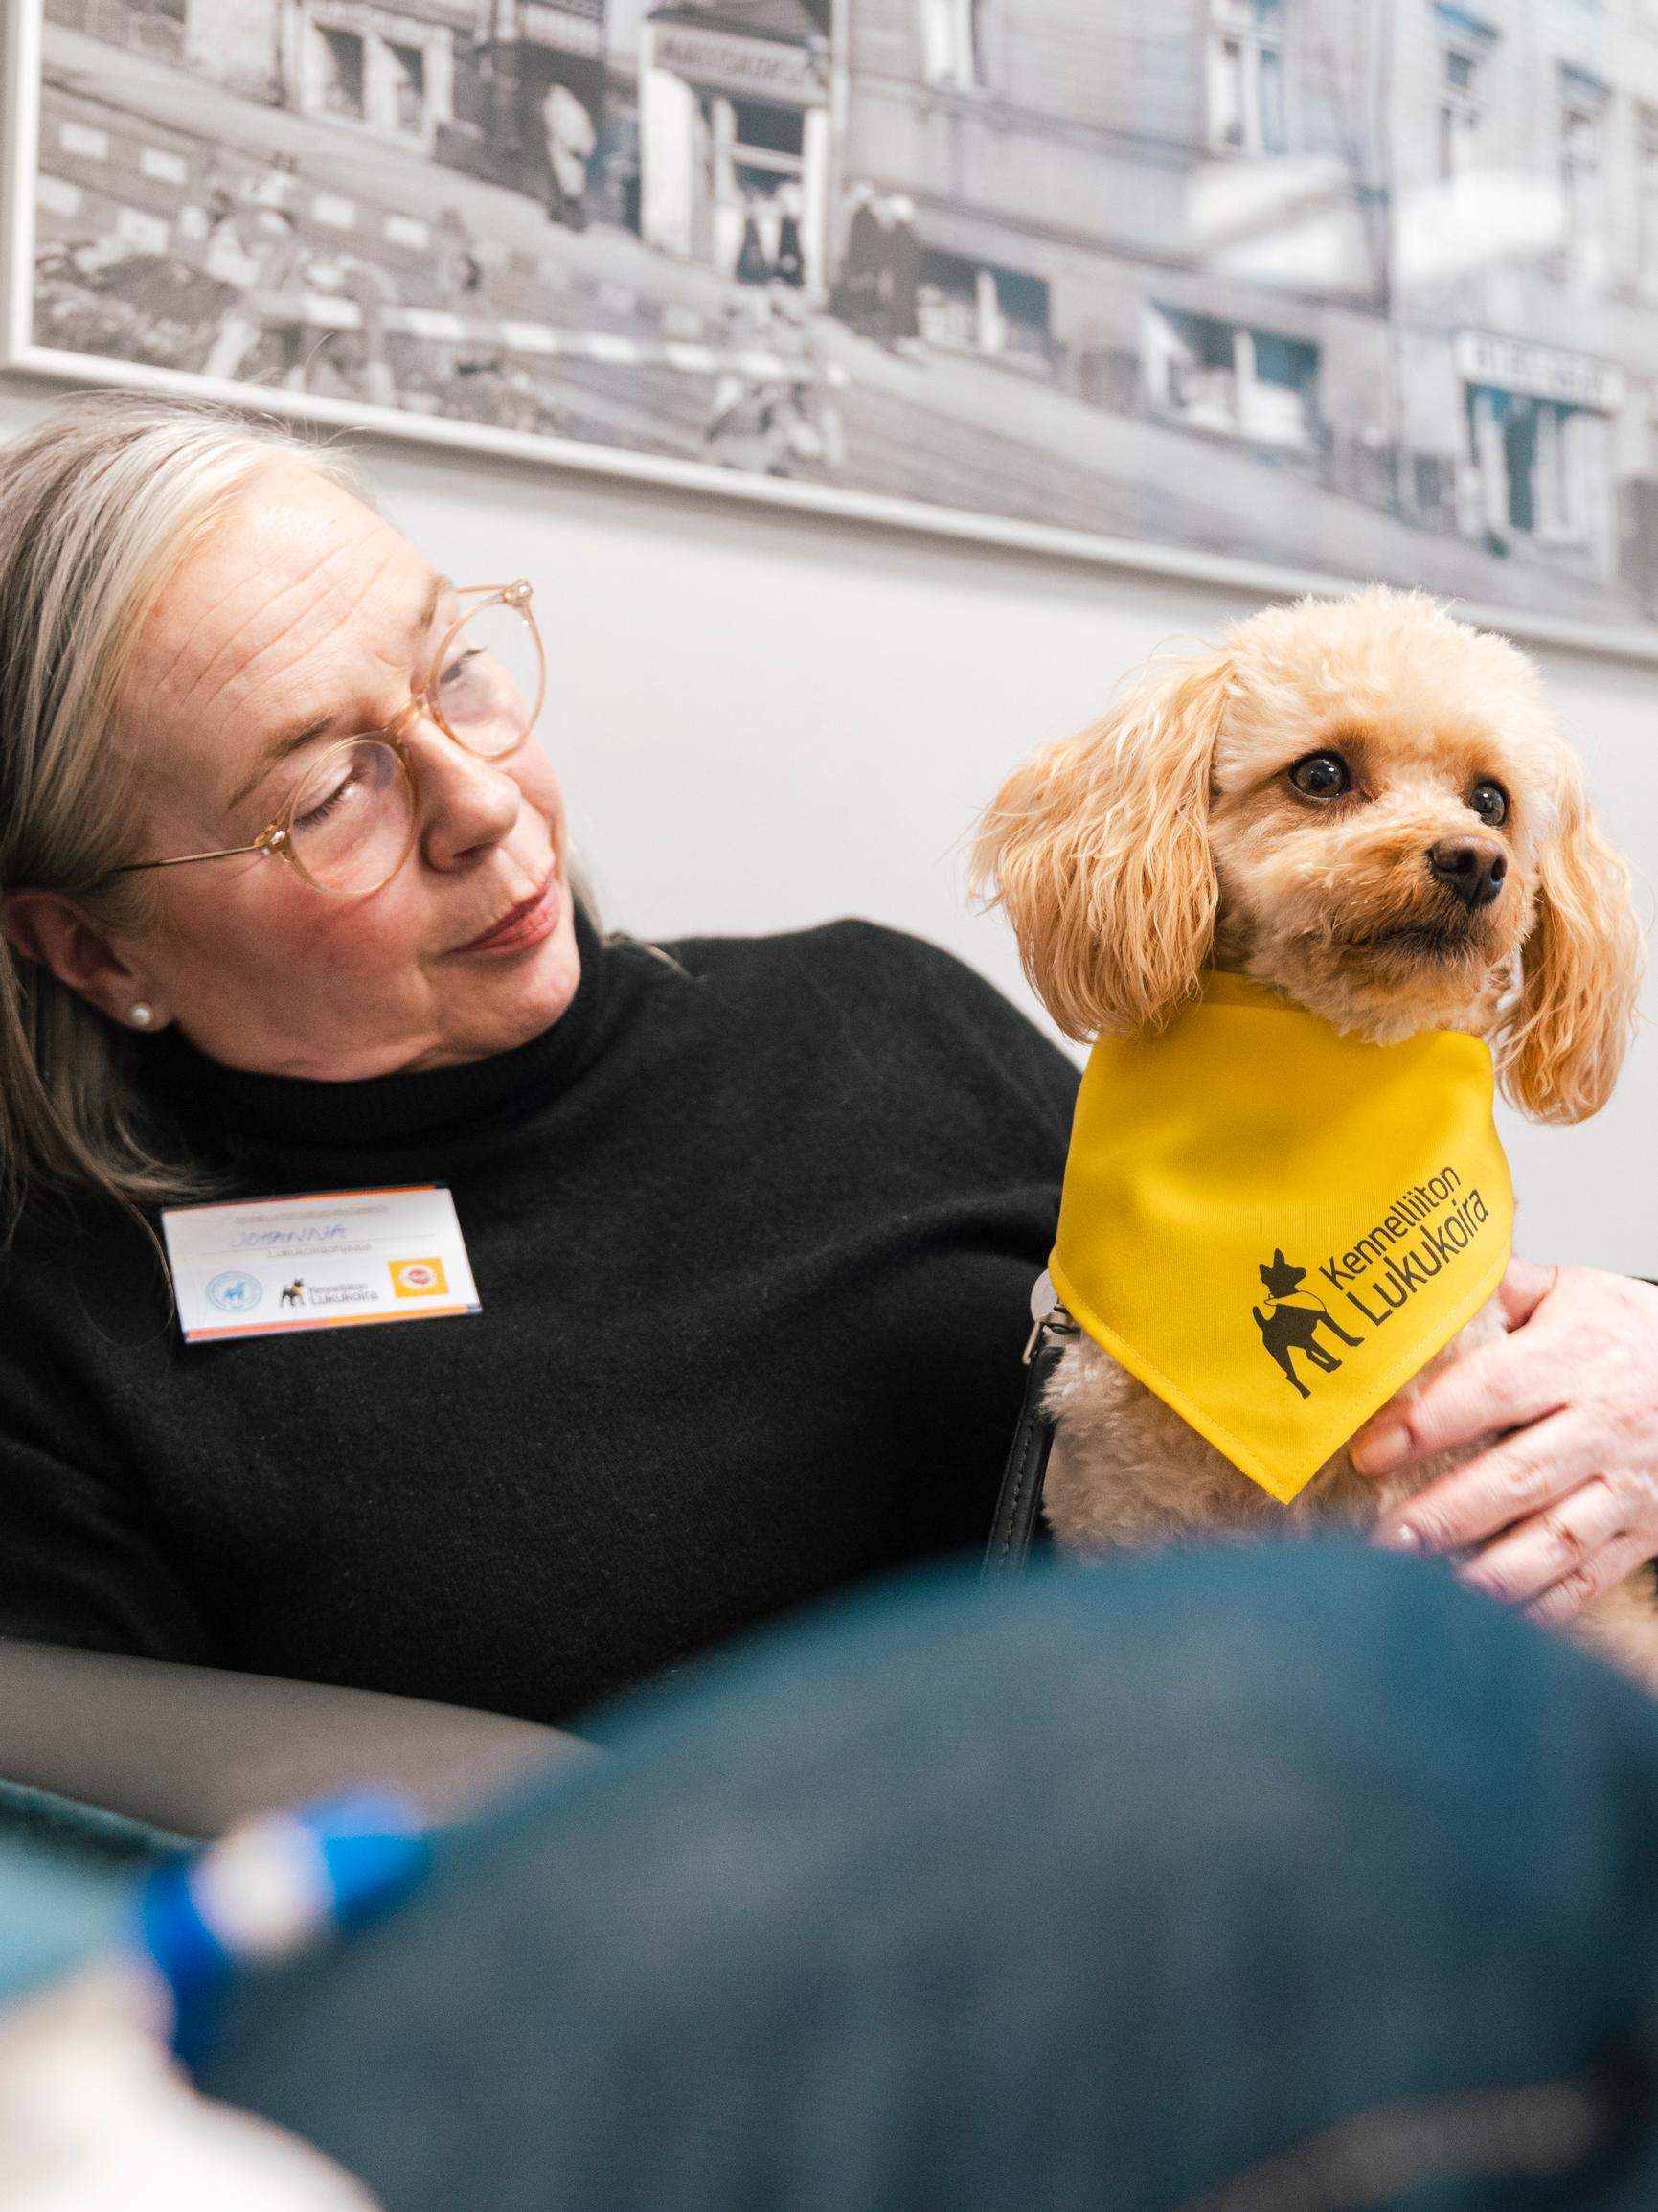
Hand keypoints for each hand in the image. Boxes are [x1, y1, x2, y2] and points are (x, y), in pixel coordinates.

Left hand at [1350, 1261, 1657, 1624]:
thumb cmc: (1627, 1332)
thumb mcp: (1570, 1292)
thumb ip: (1496, 1291)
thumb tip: (1416, 1290)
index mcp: (1575, 1357)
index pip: (1491, 1392)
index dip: (1428, 1425)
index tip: (1370, 1451)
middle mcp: (1604, 1425)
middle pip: (1517, 1477)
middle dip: (1445, 1514)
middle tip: (1383, 1540)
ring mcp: (1628, 1485)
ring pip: (1555, 1538)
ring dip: (1489, 1571)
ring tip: (1428, 1591)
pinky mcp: (1644, 1531)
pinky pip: (1590, 1576)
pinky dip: (1543, 1603)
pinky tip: (1493, 1616)